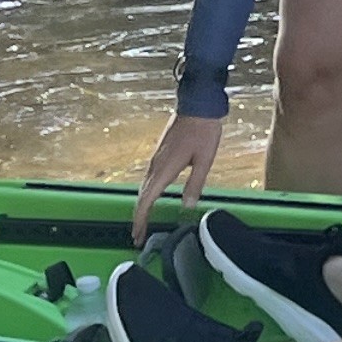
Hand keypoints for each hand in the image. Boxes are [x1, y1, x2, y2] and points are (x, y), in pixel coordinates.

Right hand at [134, 112, 222, 240]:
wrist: (197, 106)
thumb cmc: (203, 131)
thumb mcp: (204, 161)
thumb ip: (195, 185)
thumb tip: (187, 206)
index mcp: (165, 169)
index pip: (147, 200)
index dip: (141, 219)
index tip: (138, 234)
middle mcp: (156, 165)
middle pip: (141, 196)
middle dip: (138, 217)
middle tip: (138, 235)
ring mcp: (156, 159)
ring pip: (143, 187)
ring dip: (141, 206)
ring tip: (142, 222)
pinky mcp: (160, 154)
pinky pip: (148, 178)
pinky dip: (146, 193)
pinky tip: (152, 198)